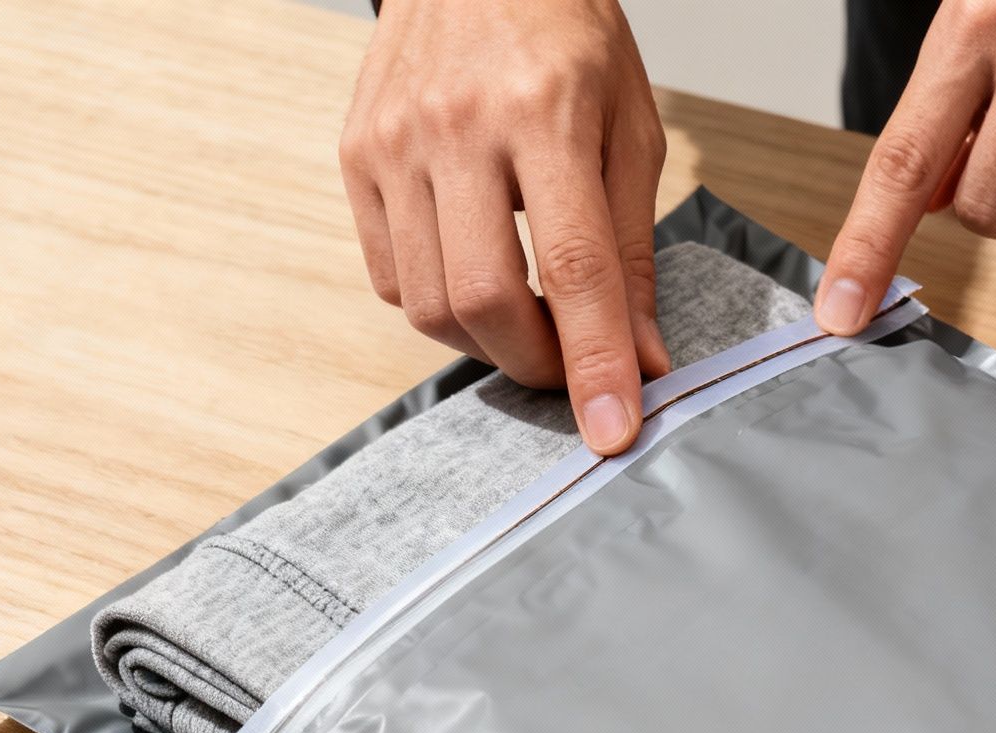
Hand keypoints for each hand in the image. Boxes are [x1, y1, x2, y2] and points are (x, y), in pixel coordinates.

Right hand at [340, 0, 669, 454]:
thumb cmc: (566, 34)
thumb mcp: (630, 128)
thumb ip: (632, 249)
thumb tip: (640, 357)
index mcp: (545, 112)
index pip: (574, 268)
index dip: (595, 363)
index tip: (612, 430)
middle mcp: (458, 127)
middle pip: (485, 300)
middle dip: (536, 363)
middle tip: (571, 368)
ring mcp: (394, 143)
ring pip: (430, 303)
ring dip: (487, 343)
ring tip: (528, 320)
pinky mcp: (355, 156)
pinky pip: (390, 276)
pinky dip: (439, 305)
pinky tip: (475, 272)